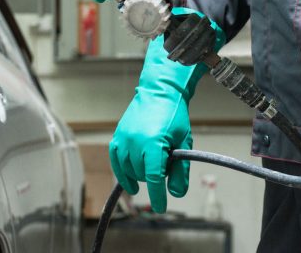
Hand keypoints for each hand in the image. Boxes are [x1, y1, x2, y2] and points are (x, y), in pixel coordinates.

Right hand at [109, 8, 224, 212]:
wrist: (159, 92)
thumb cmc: (174, 116)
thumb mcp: (184, 142)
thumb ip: (180, 169)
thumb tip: (176, 194)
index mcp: (153, 143)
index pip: (153, 177)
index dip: (157, 196)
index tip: (161, 208)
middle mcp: (134, 141)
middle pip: (142, 175)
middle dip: (155, 177)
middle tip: (167, 164)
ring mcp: (123, 138)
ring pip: (129, 170)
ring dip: (140, 174)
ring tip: (153, 163)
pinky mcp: (117, 136)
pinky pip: (116, 160)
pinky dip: (122, 173)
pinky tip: (130, 183)